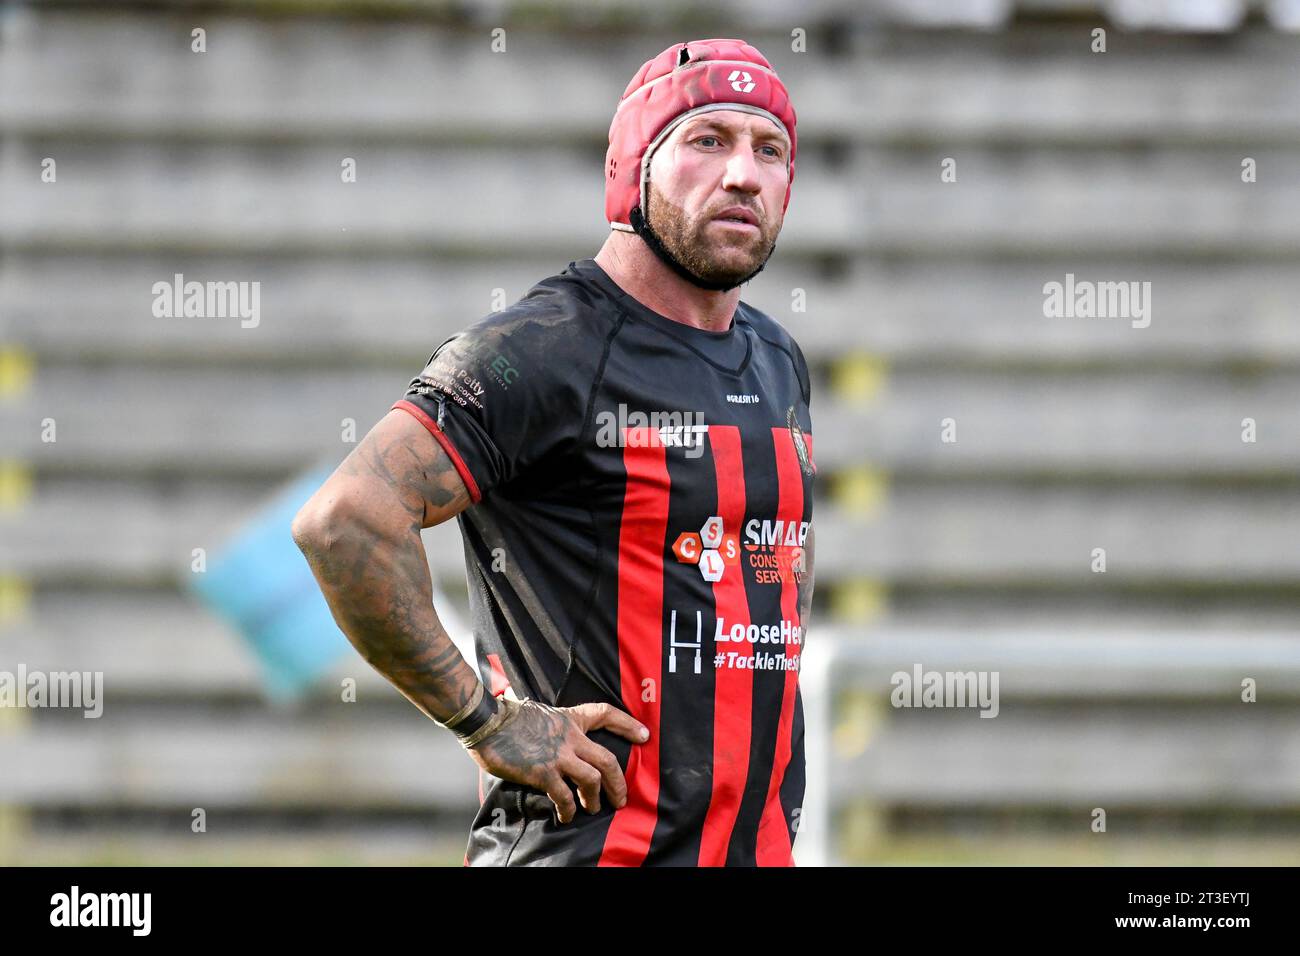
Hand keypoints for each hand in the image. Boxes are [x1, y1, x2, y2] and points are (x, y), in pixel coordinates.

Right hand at [467, 699, 648, 823]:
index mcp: (570, 719)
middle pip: (608, 760)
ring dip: (595, 798)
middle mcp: (570, 737)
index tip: (645, 735)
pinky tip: (566, 816)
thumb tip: (556, 739)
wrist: (486, 722)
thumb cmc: (507, 718)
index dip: (628, 724)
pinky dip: (569, 809)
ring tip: (592, 809)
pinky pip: (565, 796)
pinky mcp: (544, 772)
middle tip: (621, 799)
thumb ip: (554, 726)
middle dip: (619, 782)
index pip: (605, 714)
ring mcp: (558, 755)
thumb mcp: (539, 714)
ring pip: (593, 779)